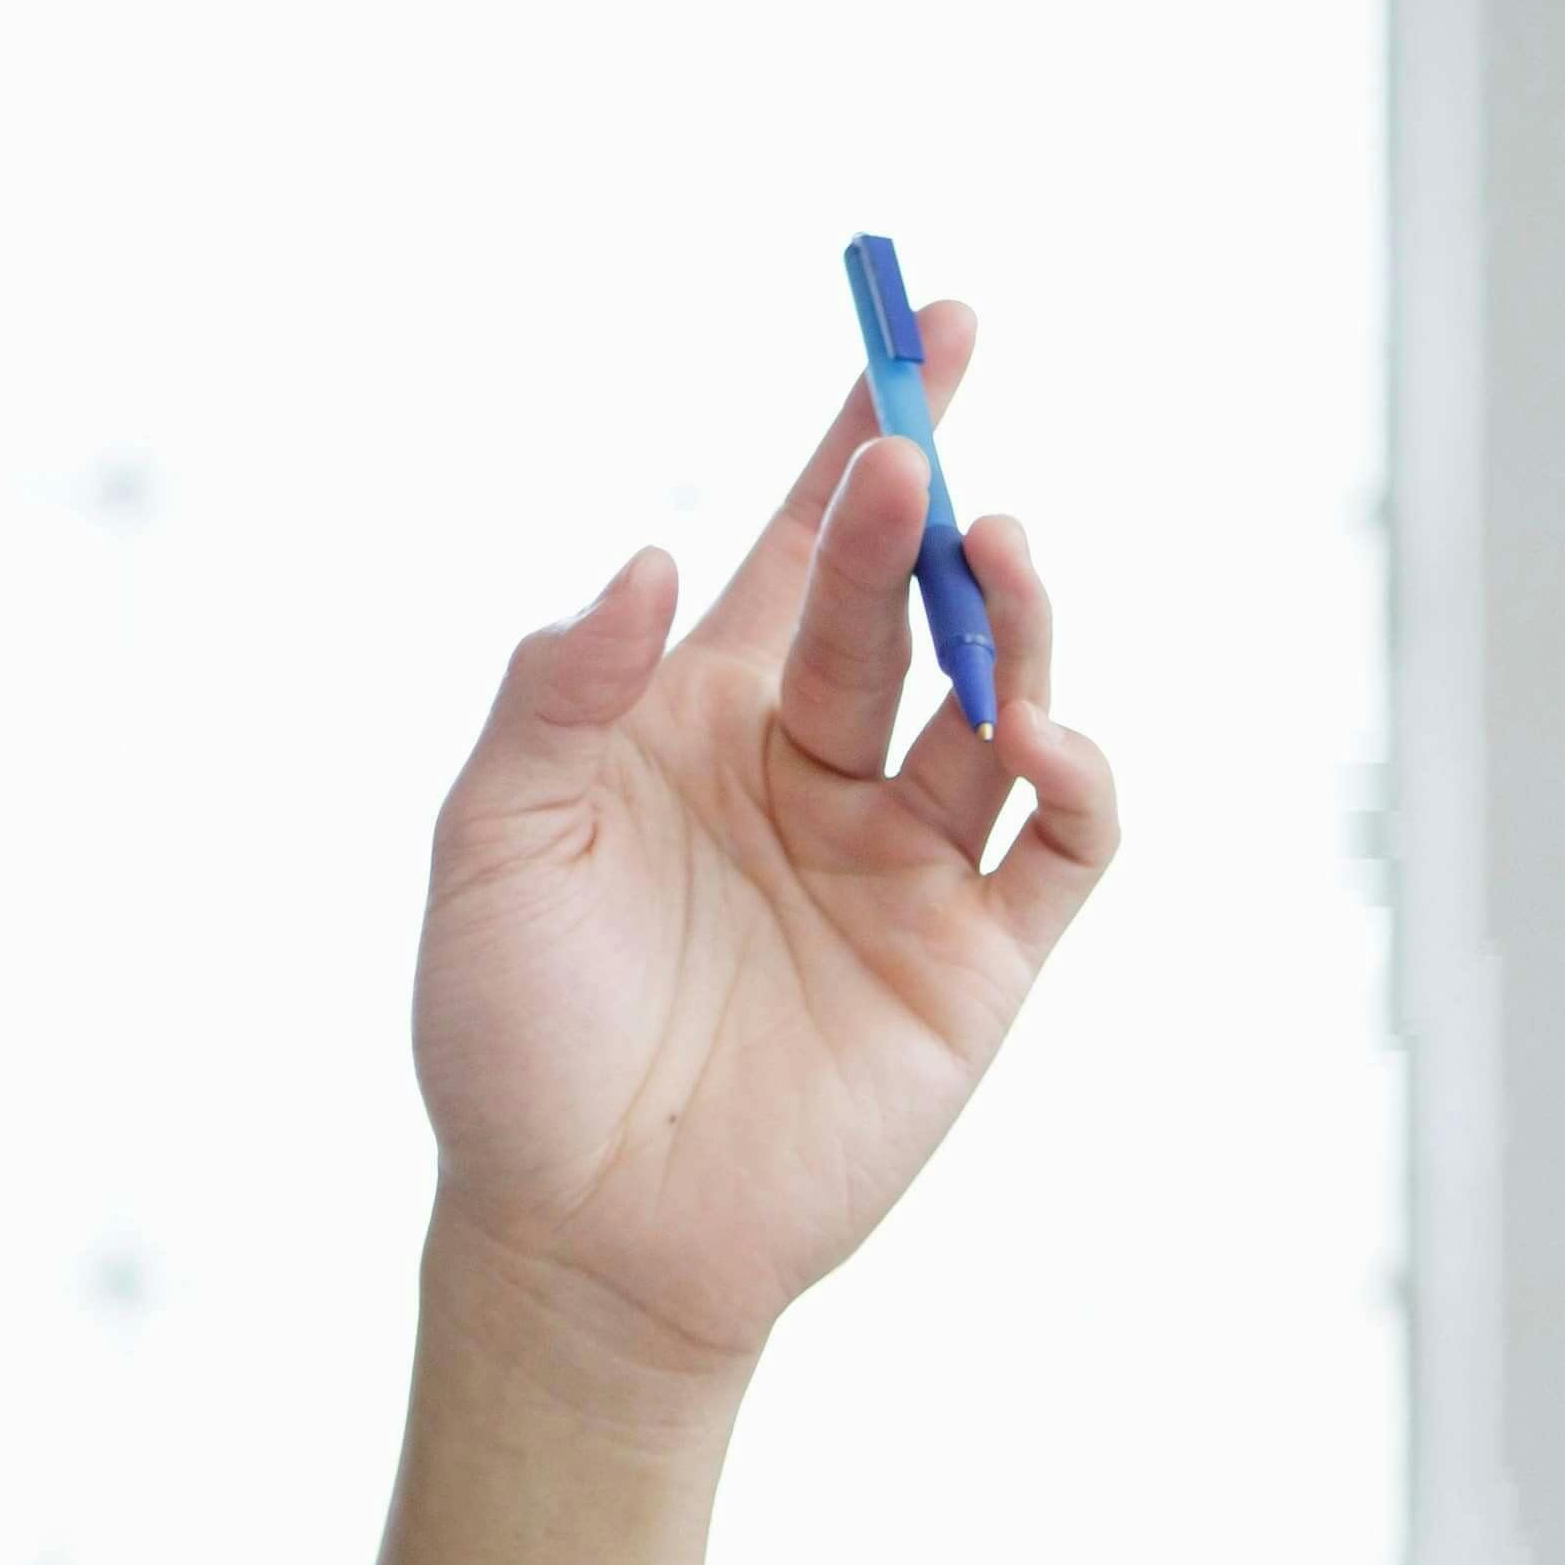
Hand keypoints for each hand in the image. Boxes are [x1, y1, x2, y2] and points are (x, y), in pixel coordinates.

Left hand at [409, 302, 1126, 1381]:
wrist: (579, 1235)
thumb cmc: (511, 1035)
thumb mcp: (489, 839)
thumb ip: (559, 692)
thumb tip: (655, 560)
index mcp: (705, 717)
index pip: (800, 545)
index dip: (860, 435)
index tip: (920, 330)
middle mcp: (819, 769)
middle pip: (898, 604)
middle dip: (916, 518)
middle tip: (917, 467)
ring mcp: (906, 862)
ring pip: (998, 700)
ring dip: (1013, 622)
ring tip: (991, 566)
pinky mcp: (976, 960)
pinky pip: (1061, 841)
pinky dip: (1074, 772)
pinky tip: (1031, 736)